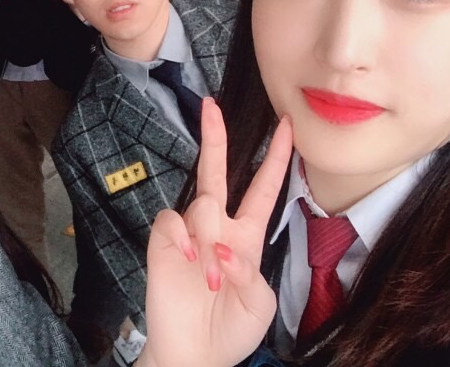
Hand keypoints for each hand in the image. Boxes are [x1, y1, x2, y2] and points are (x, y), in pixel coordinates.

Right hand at [137, 98, 292, 366]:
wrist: (194, 354)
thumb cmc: (231, 330)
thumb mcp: (259, 302)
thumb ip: (249, 270)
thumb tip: (224, 247)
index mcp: (247, 238)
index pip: (262, 188)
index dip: (275, 158)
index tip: (286, 127)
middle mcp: (217, 228)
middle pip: (216, 172)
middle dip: (215, 138)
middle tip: (211, 106)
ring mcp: (188, 234)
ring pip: (201, 204)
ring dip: (212, 241)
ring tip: (212, 277)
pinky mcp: (163, 242)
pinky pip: (173, 221)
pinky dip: (186, 240)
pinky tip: (190, 263)